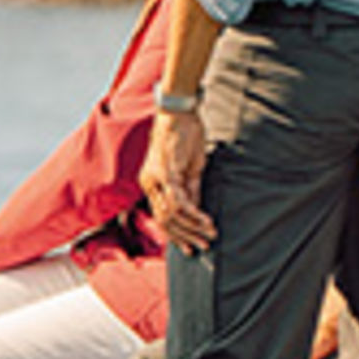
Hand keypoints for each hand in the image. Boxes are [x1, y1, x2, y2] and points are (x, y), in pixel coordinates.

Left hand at [145, 107, 213, 253]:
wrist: (178, 111)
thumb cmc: (185, 135)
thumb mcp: (189, 167)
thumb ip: (190, 189)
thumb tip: (195, 212)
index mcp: (151, 183)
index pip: (160, 217)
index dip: (176, 234)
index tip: (190, 246)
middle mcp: (149, 183)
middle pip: (164, 221)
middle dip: (184, 237)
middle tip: (202, 247)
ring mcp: (155, 178)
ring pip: (170, 215)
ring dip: (192, 228)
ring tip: (209, 236)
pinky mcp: (165, 172)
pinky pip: (178, 201)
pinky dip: (193, 213)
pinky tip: (205, 221)